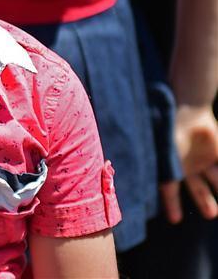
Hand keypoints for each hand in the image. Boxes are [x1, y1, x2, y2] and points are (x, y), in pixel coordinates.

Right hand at [159, 105, 217, 222]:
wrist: (186, 111)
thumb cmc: (166, 135)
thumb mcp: (157, 156)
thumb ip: (148, 171)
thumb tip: (123, 186)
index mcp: (169, 166)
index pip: (170, 189)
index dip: (172, 204)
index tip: (175, 220)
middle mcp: (187, 164)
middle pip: (197, 187)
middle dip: (205, 201)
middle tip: (212, 214)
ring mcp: (203, 158)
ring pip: (214, 179)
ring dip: (217, 189)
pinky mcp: (216, 152)